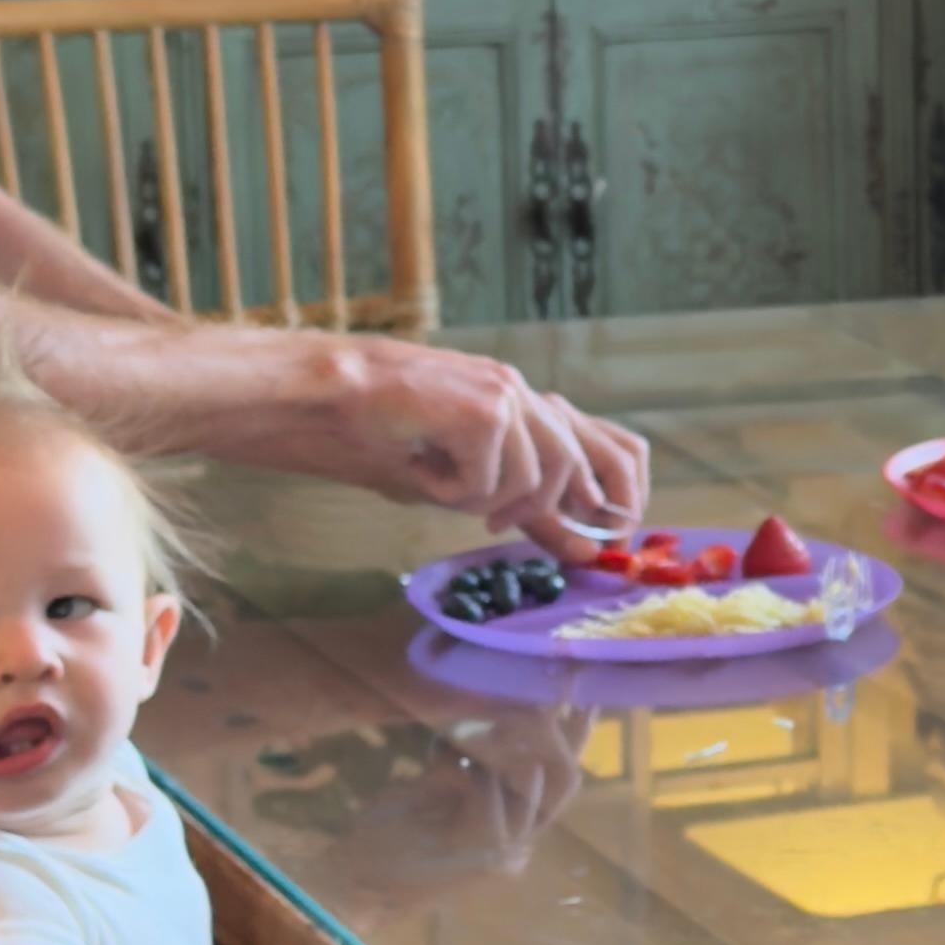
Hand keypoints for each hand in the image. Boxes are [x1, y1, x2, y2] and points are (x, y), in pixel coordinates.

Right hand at [344, 350, 652, 535]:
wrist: (324, 396)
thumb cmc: (378, 436)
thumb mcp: (460, 481)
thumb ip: (524, 507)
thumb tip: (584, 551)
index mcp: (522, 404)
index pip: (608, 445)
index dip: (620, 496)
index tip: (604, 543)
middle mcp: (520, 394)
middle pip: (576, 467)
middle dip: (551, 514)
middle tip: (495, 527)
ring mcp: (504, 397)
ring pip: (530, 481)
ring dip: (480, 499)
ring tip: (432, 478)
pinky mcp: (482, 411)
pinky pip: (487, 481)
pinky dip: (449, 489)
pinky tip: (419, 465)